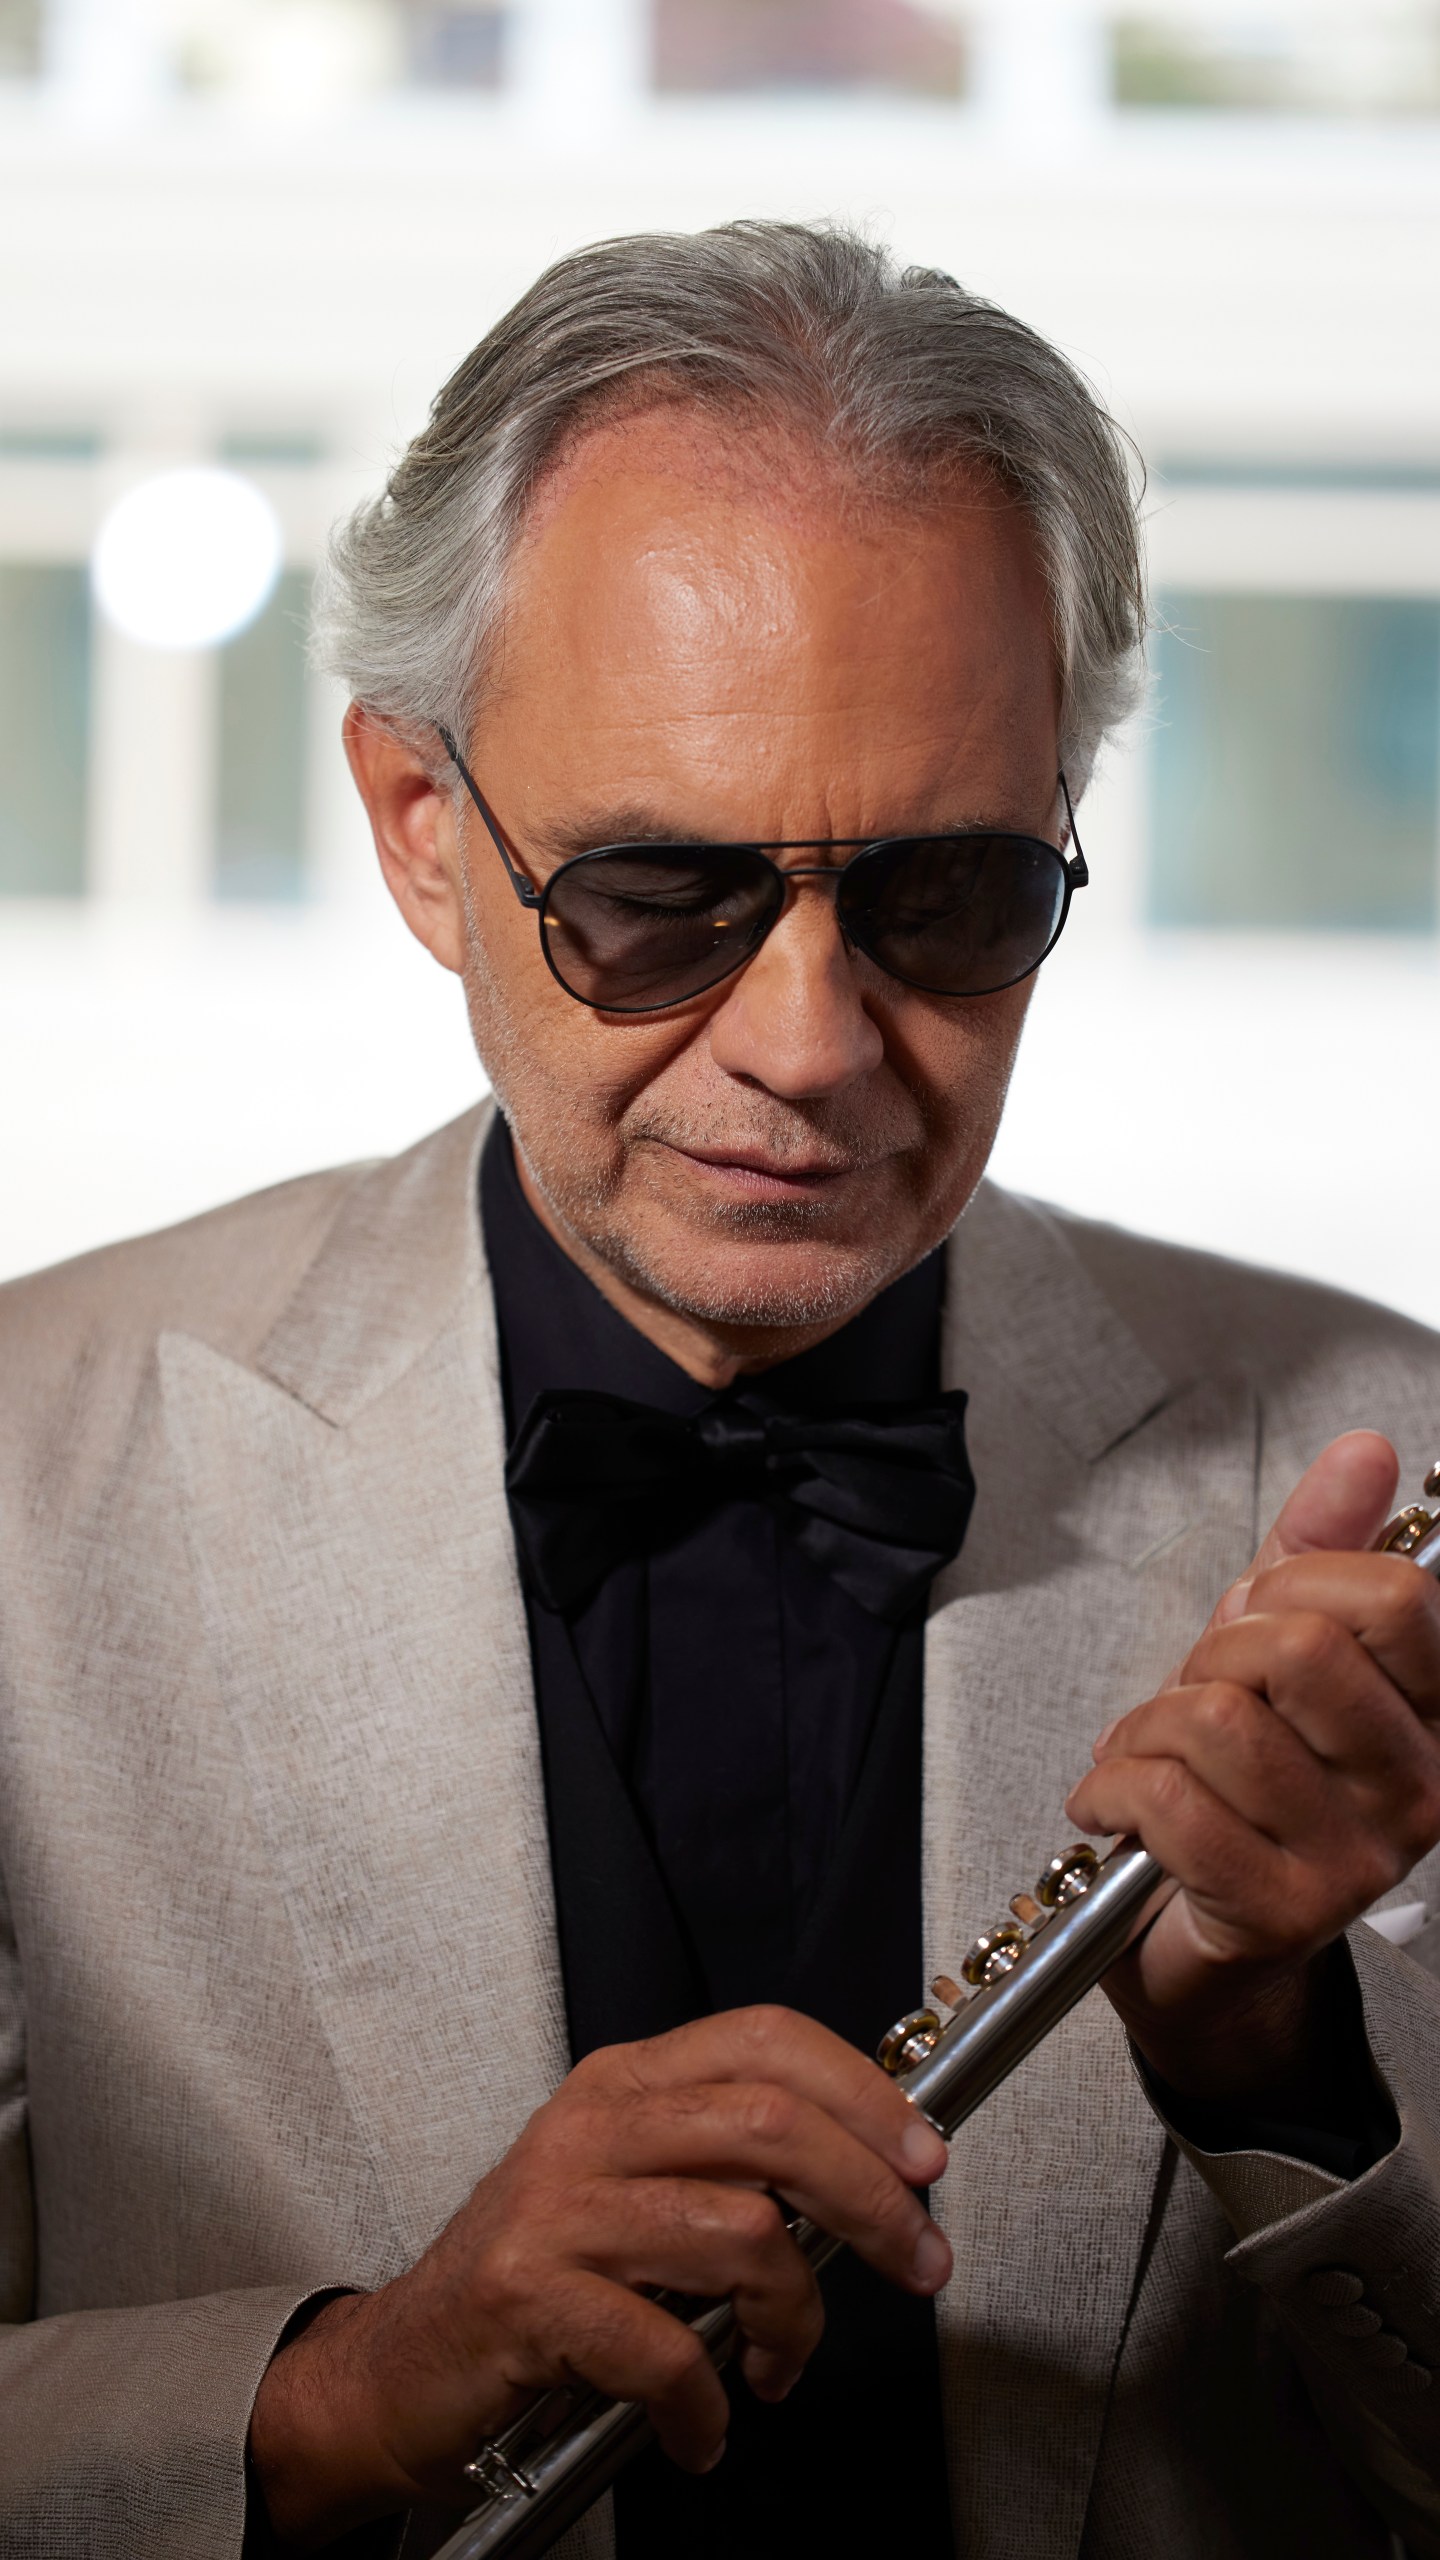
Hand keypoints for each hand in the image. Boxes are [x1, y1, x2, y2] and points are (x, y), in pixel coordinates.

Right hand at [248, 2005, 949, 2547]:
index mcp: (623, 2084)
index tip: (924, 2157)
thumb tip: (868, 2175)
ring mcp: (555, 2209)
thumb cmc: (536, 2285)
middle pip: (772, 2125)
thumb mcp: (631, 2192)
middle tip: (918, 2262)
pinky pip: (666, 2350)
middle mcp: (591, 2126)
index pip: (765, 2039)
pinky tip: (702, 2428)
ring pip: (742, 2232)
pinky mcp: (527, 2298)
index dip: (863, 2092)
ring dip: (794, 2319)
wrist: (399, 2368)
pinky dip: (706, 2405)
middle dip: (872, 2199)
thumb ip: (726, 2167)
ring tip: (776, 2365)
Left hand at [1064, 1432, 1439, 2107]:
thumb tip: (1367, 1452)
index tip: (1257, 1612)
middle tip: (1194, 1694)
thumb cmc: (1239, 1786)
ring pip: (1221, 1720)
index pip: (1397, 1598)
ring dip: (1147, 1726)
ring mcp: (1357, 1859)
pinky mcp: (1281, 1911)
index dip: (1298, 1580)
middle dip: (1211, 1653)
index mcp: (1434, 1715)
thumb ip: (1321, 1548)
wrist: (1203, 1943)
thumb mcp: (1275, 1646)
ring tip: (1144, 1752)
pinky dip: (1112, 1786)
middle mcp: (1418, 1790)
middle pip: (1298, 1649)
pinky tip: (1111, 1802)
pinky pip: (1170, 1801)